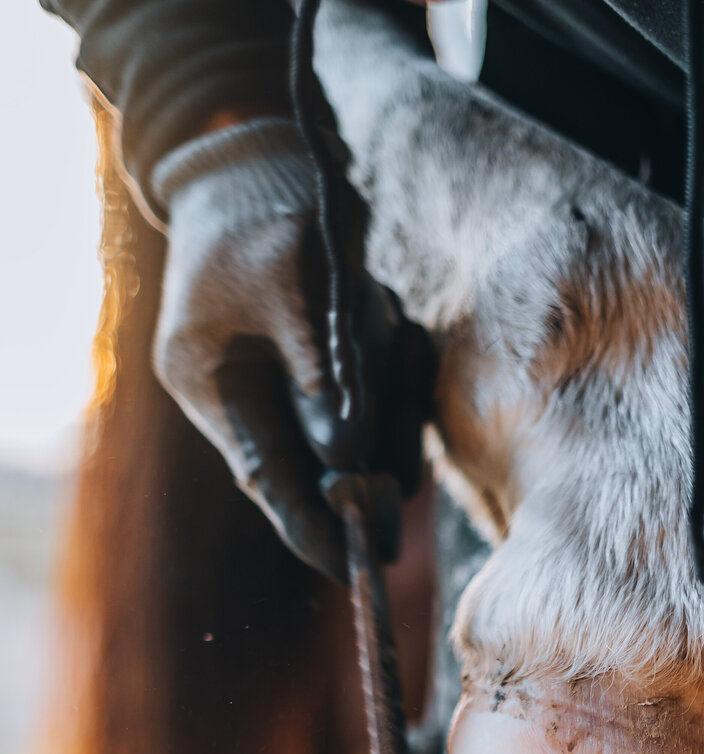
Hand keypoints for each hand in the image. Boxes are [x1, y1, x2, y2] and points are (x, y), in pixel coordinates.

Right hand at [151, 118, 431, 580]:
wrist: (258, 151)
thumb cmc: (265, 205)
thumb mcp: (292, 282)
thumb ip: (322, 374)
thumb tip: (351, 457)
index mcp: (215, 387)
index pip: (270, 482)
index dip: (313, 531)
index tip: (355, 570)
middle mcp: (252, 396)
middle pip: (323, 470)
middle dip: (371, 468)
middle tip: (404, 473)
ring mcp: (292, 382)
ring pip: (364, 434)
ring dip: (392, 406)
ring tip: (391, 342)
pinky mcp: (332, 364)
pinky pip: (381, 393)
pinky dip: (399, 371)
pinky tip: (394, 326)